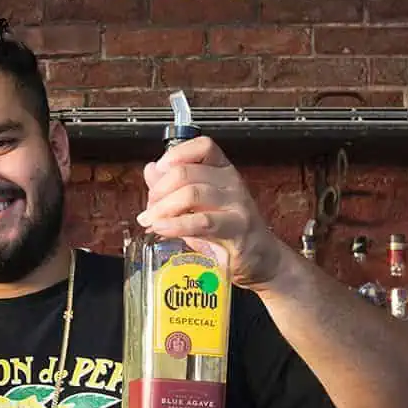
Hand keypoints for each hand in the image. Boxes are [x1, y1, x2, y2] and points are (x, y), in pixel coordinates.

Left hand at [136, 136, 283, 289]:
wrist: (260, 260)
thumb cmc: (228, 232)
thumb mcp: (198, 206)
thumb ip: (173, 187)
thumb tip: (150, 170)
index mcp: (223, 171)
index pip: (203, 147)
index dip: (178, 153)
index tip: (159, 168)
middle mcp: (231, 183)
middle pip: (187, 173)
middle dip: (159, 190)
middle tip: (148, 209)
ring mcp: (236, 204)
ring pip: (192, 194)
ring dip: (163, 208)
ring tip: (151, 221)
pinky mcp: (236, 229)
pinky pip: (202, 222)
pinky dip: (176, 224)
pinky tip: (162, 228)